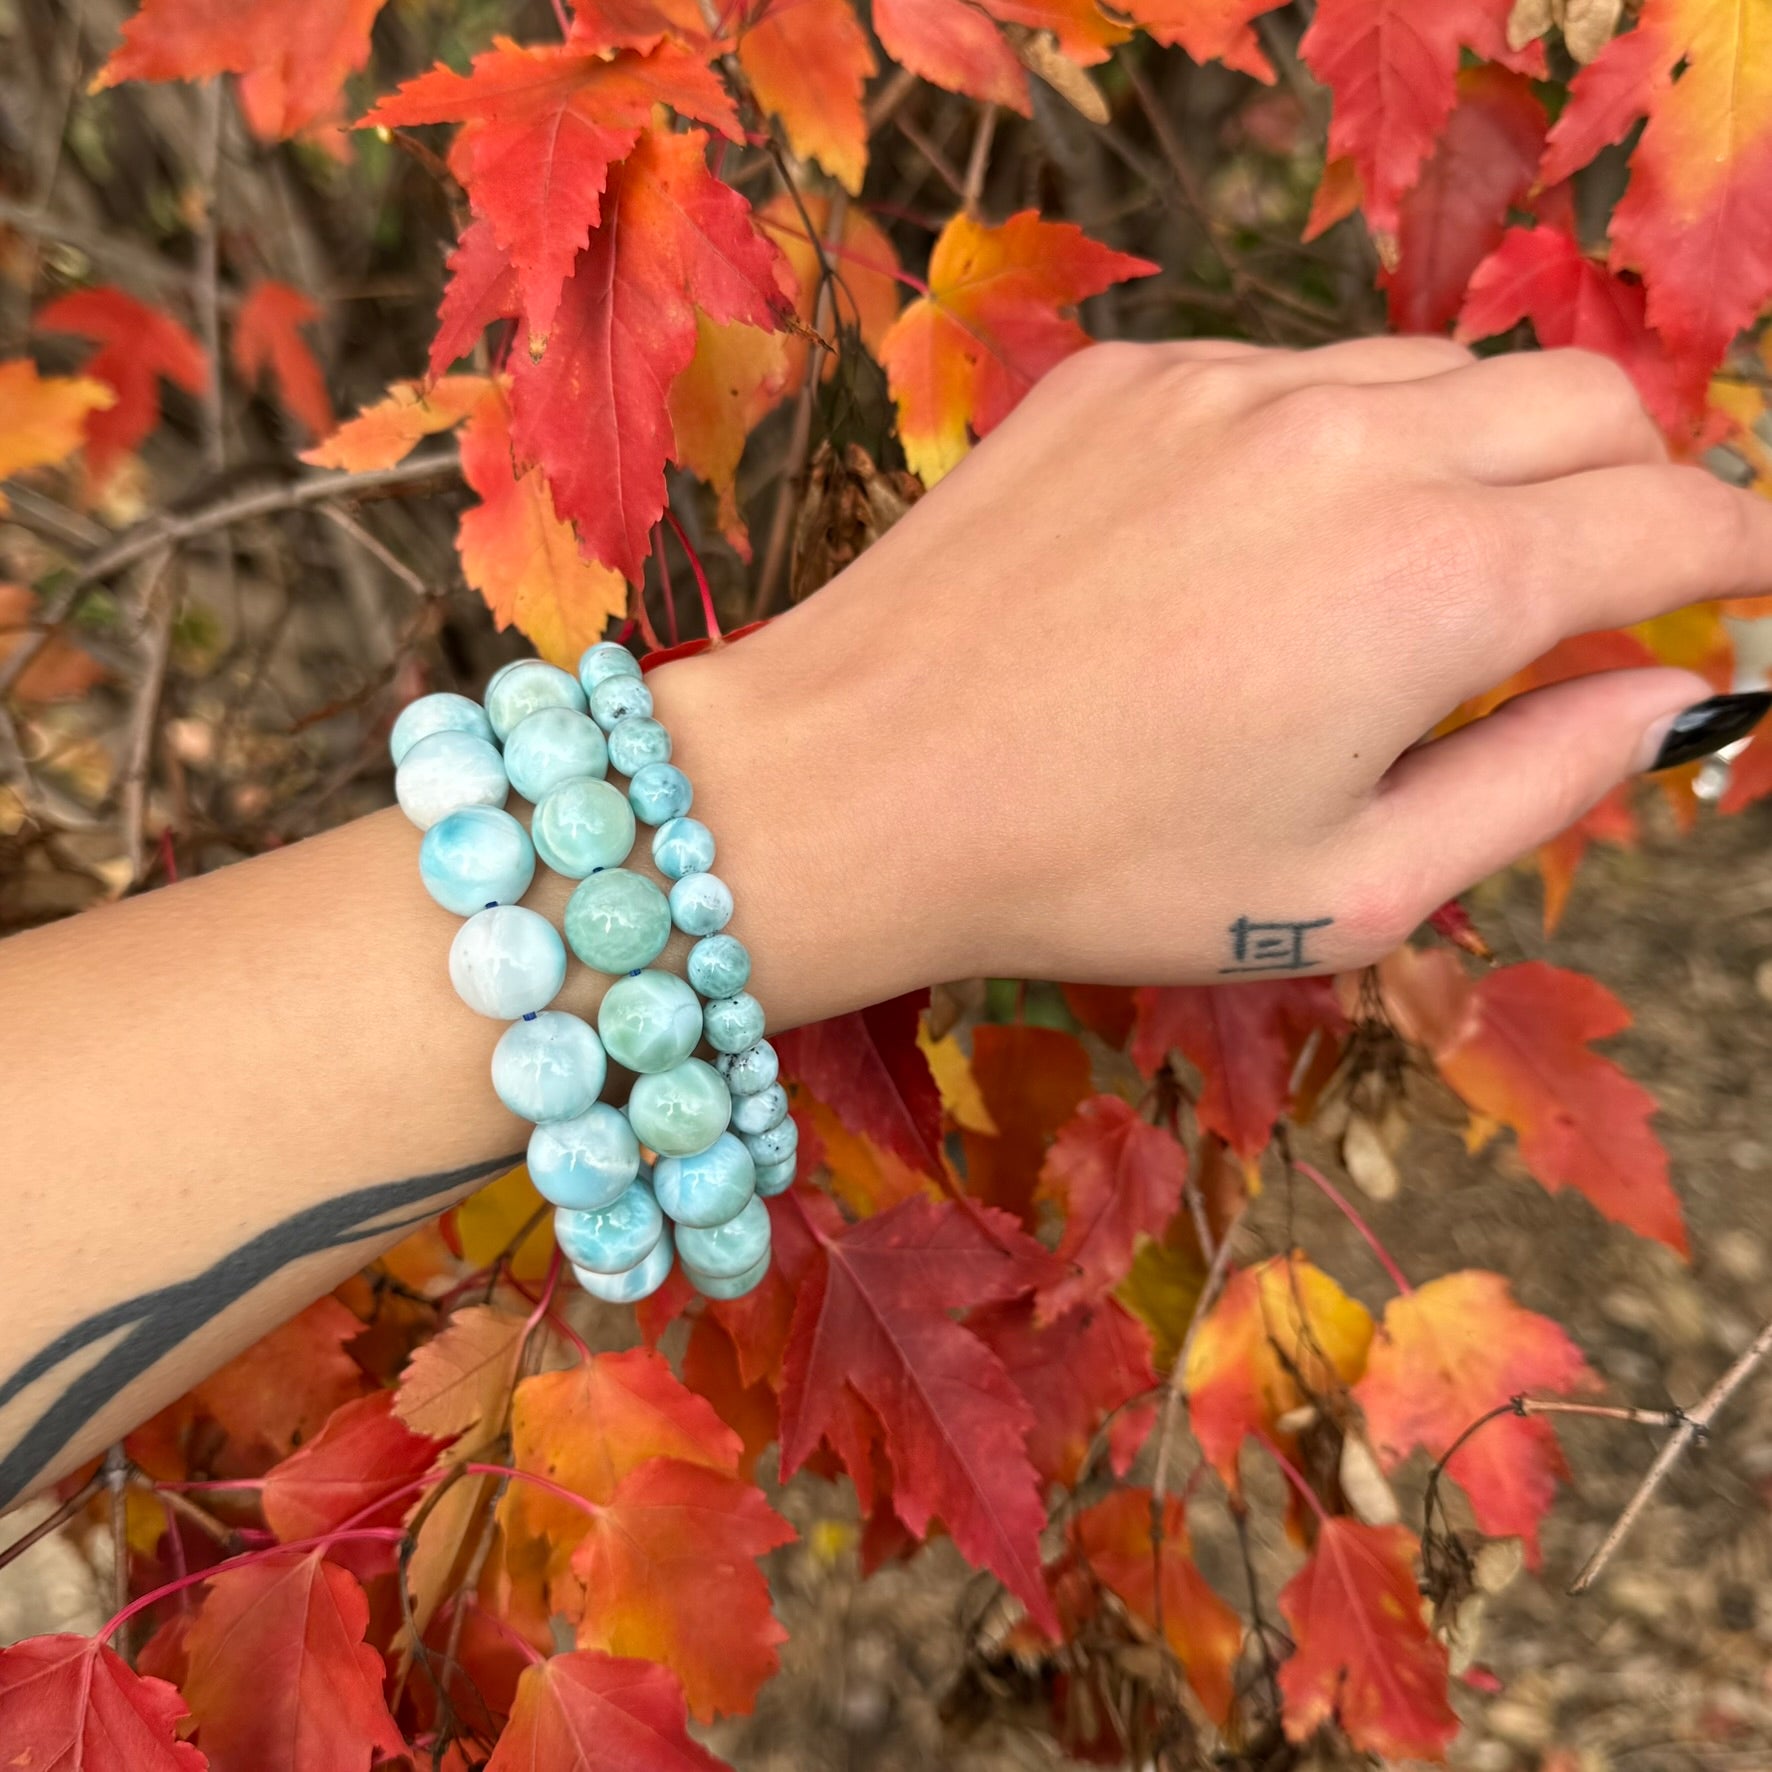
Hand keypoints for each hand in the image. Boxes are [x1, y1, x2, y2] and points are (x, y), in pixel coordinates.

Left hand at [653, 337, 1771, 1009]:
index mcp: (1440, 579)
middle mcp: (1355, 439)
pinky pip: (1293, 372)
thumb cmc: (1101, 872)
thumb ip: (1538, 784)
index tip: (1745, 595)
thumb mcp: (1350, 890)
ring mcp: (1231, 383)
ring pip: (1438, 371)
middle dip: (1632, 486)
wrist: (857, 782)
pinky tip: (1261, 543)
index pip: (1676, 518)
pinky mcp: (1130, 373)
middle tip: (1594, 587)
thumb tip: (1659, 699)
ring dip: (1482, 454)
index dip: (1742, 558)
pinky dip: (1337, 438)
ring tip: (1417, 575)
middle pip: (1584, 402)